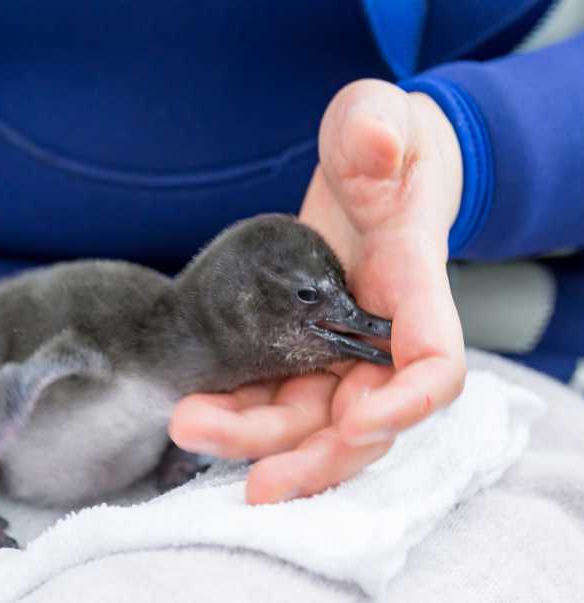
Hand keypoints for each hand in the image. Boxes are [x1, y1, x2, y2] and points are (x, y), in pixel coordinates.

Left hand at [169, 79, 466, 503]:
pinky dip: (240, 417)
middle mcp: (379, 332)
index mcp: (412, 285)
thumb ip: (379, 130)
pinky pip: (275, 395)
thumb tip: (375, 149)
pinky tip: (195, 417)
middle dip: (309, 453)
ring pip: (310, 417)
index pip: (432, 365)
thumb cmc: (379, 144)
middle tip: (252, 478)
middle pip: (359, 418)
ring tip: (189, 428)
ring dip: (256, 441)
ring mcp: (337, 345)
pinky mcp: (299, 344)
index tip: (356, 422)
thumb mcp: (380, 119)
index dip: (405, 405)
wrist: (366, 167)